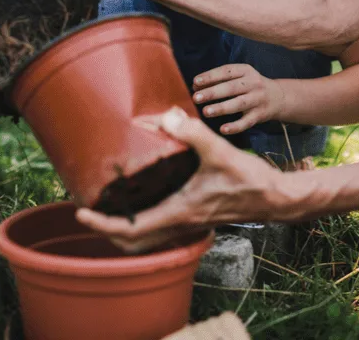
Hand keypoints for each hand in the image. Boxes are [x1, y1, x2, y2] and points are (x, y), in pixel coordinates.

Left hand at [75, 107, 287, 252]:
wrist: (277, 198)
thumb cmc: (250, 179)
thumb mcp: (220, 151)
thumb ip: (193, 133)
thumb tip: (167, 116)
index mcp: (179, 212)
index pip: (132, 231)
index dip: (102, 226)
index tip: (82, 214)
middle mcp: (180, 223)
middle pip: (133, 242)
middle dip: (107, 231)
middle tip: (88, 211)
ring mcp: (187, 223)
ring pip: (146, 238)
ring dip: (124, 227)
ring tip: (107, 204)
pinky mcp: (195, 217)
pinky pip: (160, 227)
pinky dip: (142, 220)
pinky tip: (141, 197)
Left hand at [193, 64, 283, 135]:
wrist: (278, 97)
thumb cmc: (250, 86)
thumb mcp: (239, 77)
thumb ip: (220, 80)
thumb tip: (196, 86)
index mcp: (245, 71)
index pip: (226, 71)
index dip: (210, 76)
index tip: (195, 82)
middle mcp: (253, 84)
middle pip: (231, 88)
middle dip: (212, 93)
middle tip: (196, 98)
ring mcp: (258, 99)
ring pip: (238, 104)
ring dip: (221, 108)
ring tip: (205, 112)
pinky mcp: (260, 115)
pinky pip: (247, 122)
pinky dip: (235, 126)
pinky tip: (223, 129)